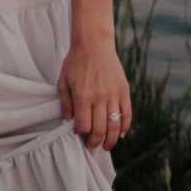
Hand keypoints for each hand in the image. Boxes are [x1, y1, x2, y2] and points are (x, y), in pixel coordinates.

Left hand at [58, 36, 130, 150]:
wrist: (94, 44)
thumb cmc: (75, 62)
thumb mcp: (63, 82)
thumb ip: (65, 104)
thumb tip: (67, 123)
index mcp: (82, 96)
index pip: (83, 125)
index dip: (81, 134)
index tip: (79, 136)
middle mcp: (99, 97)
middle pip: (100, 129)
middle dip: (95, 142)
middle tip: (91, 146)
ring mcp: (114, 94)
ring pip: (115, 125)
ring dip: (111, 140)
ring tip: (107, 147)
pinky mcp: (124, 90)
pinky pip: (127, 114)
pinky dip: (125, 127)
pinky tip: (120, 135)